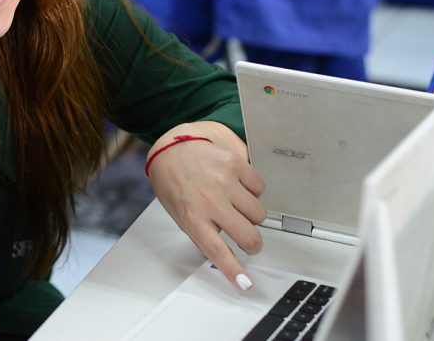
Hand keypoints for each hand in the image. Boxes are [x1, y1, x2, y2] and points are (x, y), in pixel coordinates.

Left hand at [147, 121, 266, 291]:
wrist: (172, 149)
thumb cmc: (175, 184)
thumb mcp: (181, 216)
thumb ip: (203, 234)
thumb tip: (225, 257)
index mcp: (193, 217)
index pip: (217, 250)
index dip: (234, 270)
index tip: (246, 283)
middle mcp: (209, 200)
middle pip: (247, 235)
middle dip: (252, 243)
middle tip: (248, 240)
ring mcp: (224, 181)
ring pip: (259, 214)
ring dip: (253, 216)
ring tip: (237, 206)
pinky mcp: (235, 164)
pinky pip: (260, 188)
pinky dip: (254, 192)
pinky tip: (239, 188)